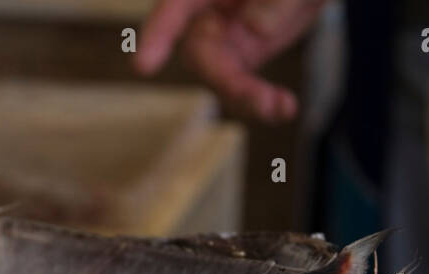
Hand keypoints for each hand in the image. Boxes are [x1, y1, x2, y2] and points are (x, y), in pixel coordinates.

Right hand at [136, 0, 326, 122]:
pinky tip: (286, 108)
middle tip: (262, 101)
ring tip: (281, 108)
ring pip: (221, 79)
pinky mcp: (239, 61)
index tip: (143, 66)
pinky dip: (265, 103)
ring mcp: (220, 42)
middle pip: (200, 55)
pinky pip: (243, 89)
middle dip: (227, 82)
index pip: (173, 8)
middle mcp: (203, 16)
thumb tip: (255, 28)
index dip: (156, 36)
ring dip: (249, 99)